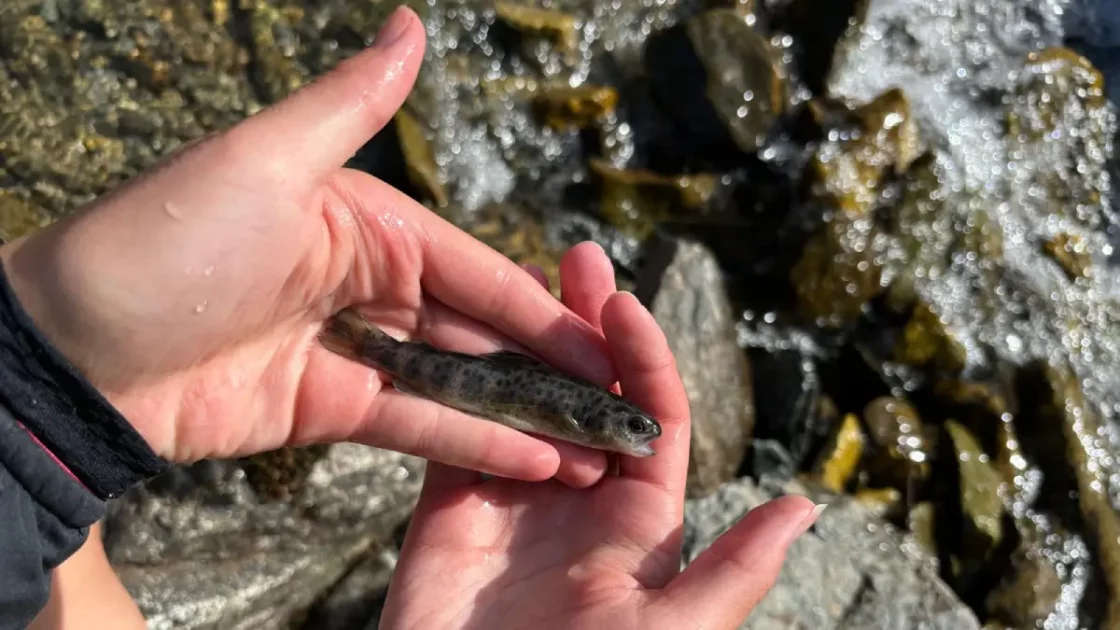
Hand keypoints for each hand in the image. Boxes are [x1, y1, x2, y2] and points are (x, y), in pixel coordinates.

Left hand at [0, 6, 614, 485]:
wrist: (73, 351)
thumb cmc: (171, 242)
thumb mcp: (265, 161)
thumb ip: (351, 106)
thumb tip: (413, 23)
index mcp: (367, 223)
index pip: (476, 270)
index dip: (544, 311)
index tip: (604, 345)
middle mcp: (368, 285)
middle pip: (479, 331)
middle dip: (548, 369)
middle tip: (618, 404)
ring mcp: (351, 352)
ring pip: (457, 383)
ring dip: (523, 415)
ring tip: (592, 445)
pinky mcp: (328, 411)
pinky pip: (413, 426)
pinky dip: (471, 444)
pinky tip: (532, 462)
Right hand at [380, 244, 821, 629]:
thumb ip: (733, 568)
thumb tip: (804, 505)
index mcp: (640, 517)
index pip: (651, 415)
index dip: (642, 355)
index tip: (625, 303)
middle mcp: (578, 493)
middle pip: (586, 388)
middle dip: (583, 322)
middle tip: (576, 260)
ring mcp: (514, 493)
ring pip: (523, 395)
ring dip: (522, 334)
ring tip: (515, 273)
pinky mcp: (452, 502)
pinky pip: (460, 428)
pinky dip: (461, 381)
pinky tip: (460, 330)